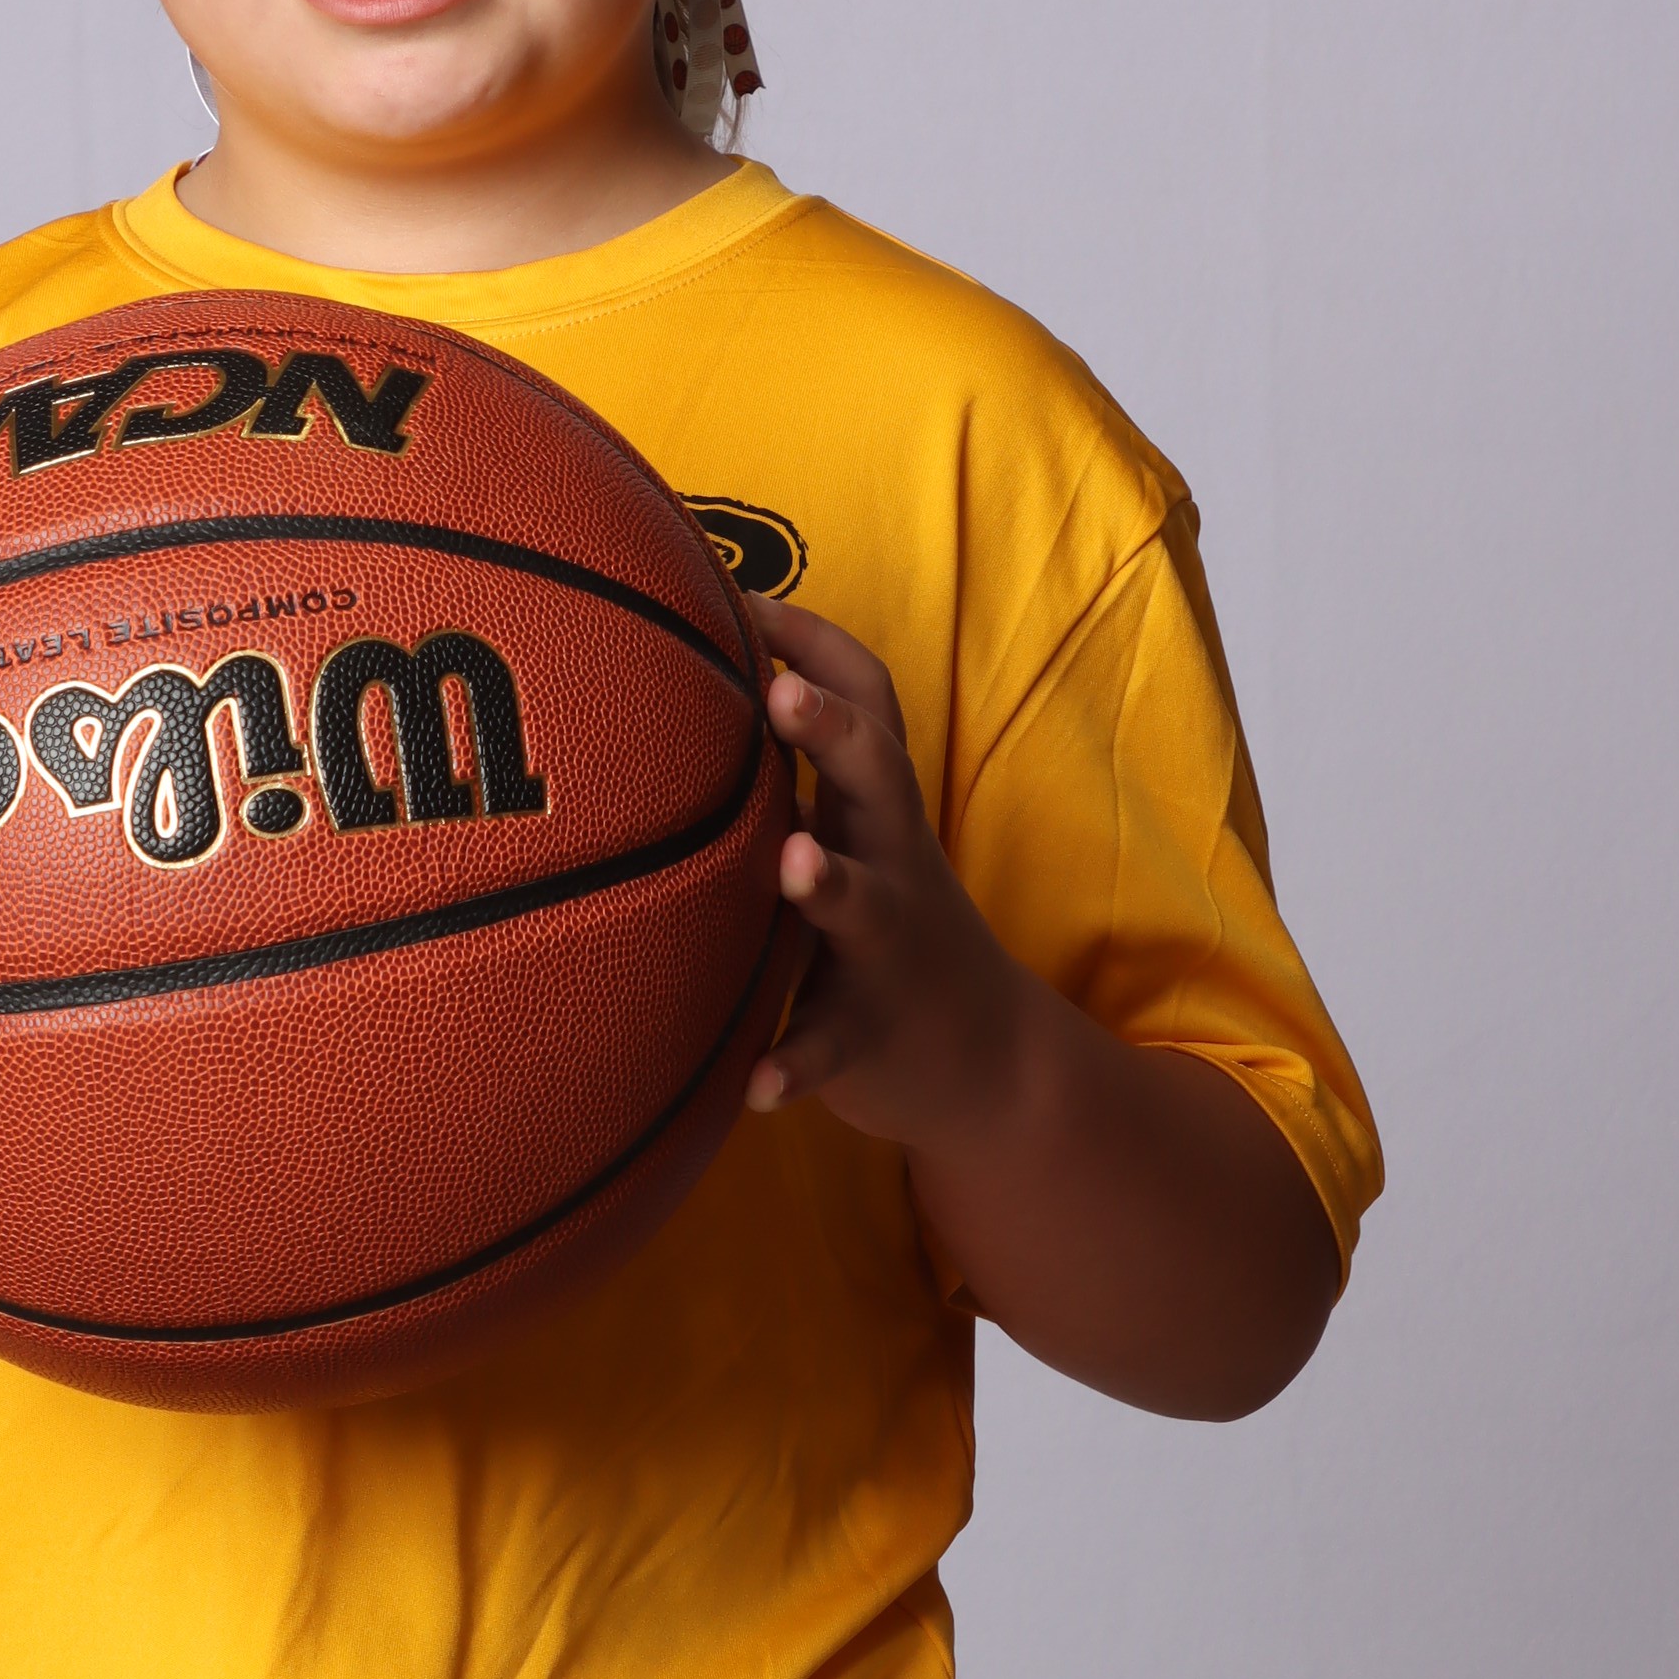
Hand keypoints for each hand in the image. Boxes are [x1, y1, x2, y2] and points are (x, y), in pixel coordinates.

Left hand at [742, 598, 1026, 1151]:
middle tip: (780, 692)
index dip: (816, 643)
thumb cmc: (887, 925)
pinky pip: (830, 1047)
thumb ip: (794, 773)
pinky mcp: (870, 1035)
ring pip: (865, 907)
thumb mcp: (856, 838)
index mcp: (877, 807)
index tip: (742, 594)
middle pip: (878, 776)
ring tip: (793, 863)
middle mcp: (892, 861)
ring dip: (830, 883)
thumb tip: (692, 674)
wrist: (986, 1063)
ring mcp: (887, 949)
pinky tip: (753, 1084)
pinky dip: (795, 1063)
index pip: (867, 699)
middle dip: (833, 732)